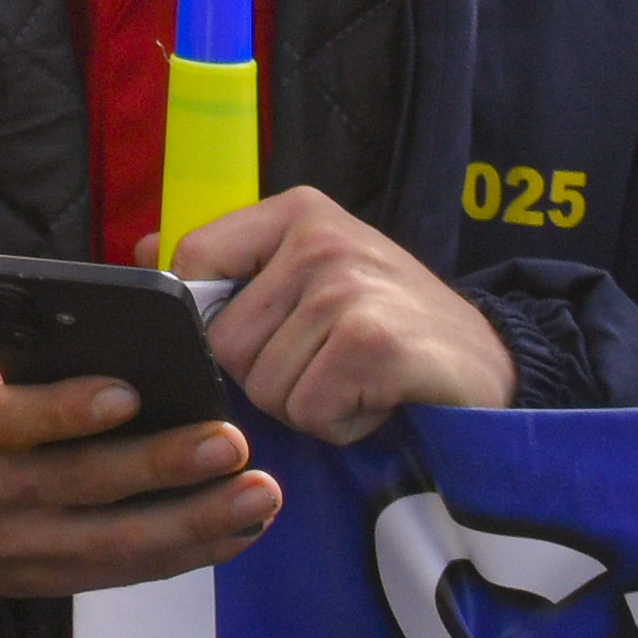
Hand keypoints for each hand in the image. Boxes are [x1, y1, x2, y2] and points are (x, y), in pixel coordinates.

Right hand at [0, 296, 264, 594]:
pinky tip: (233, 531)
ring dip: (191, 523)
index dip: (68, 409)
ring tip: (256, 497)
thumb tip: (109, 309)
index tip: (130, 393)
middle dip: (160, 465)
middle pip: (76, 485)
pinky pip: (116, 574)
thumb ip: (19, 321)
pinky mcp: (34, 581)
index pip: (8, 420)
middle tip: (229, 444)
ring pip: (108, 544)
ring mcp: (5, 547)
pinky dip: (180, 555)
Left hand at [177, 188, 515, 444]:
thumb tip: (145, 250)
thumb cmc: (391, 325)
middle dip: (268, 376)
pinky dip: (340, 425)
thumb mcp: (313, 276)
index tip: (264, 336)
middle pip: (225, 342)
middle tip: (328, 366)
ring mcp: (348, 287)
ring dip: (307, 405)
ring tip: (355, 381)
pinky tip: (375, 401)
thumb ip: (233, 264)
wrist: (492, 366)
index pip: (193, 260)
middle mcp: (320, 239)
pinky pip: (308, 410)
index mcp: (297, 212)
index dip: (210, 320)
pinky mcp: (372, 343)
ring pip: (264, 385)